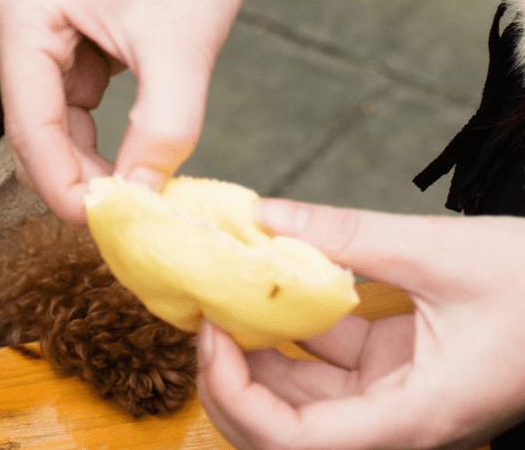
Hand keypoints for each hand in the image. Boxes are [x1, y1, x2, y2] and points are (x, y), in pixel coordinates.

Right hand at [0, 0, 271, 220]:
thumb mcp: (182, 50)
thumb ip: (162, 132)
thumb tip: (140, 202)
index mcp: (22, 10)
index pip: (30, 123)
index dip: (63, 185)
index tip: (106, 229)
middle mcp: (7, 15)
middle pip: (31, 127)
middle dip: (76, 175)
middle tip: (127, 219)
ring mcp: (25, 25)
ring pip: (48, 120)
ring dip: (89, 157)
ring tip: (138, 188)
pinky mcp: (49, 33)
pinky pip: (65, 101)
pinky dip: (96, 131)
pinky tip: (131, 150)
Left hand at [199, 200, 524, 449]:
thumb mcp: (442, 252)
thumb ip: (348, 235)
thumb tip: (263, 214)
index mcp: (416, 417)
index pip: (300, 443)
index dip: (239, 400)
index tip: (212, 336)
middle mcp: (397, 422)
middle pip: (285, 428)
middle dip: (230, 378)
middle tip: (201, 310)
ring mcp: (393, 398)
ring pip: (298, 395)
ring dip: (254, 351)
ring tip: (221, 291)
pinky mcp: (393, 370)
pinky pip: (324, 362)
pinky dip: (289, 328)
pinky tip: (264, 284)